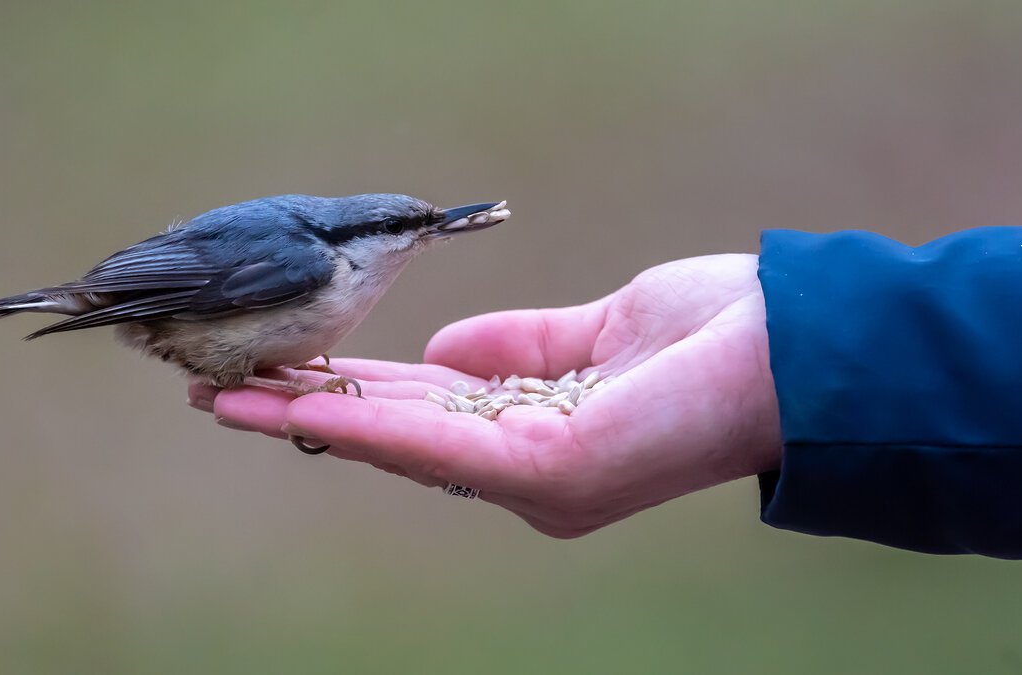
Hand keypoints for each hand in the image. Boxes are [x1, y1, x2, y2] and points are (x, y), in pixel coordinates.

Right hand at [188, 254, 781, 537]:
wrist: (795, 346)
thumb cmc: (713, 335)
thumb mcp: (594, 332)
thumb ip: (516, 345)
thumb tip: (437, 347)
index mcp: (539, 436)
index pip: (427, 411)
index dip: (355, 389)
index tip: (291, 370)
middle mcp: (528, 471)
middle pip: (399, 434)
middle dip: (312, 410)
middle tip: (226, 394)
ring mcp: (535, 479)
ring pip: (400, 444)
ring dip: (312, 419)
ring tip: (228, 400)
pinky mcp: (545, 472)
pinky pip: (436, 441)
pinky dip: (366, 420)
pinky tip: (302, 403)